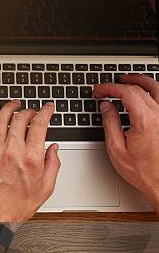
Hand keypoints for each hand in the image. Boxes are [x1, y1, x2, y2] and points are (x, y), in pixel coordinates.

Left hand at [0, 101, 60, 222]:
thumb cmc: (16, 205)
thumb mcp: (45, 188)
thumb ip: (53, 165)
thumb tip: (53, 149)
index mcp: (31, 158)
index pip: (40, 124)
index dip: (46, 111)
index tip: (48, 108)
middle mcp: (12, 151)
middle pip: (20, 118)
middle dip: (29, 111)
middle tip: (32, 111)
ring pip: (0, 120)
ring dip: (8, 108)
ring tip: (13, 105)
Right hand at [94, 74, 158, 209]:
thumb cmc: (142, 171)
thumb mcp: (116, 149)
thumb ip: (110, 123)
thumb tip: (106, 107)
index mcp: (145, 120)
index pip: (127, 92)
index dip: (110, 88)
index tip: (100, 90)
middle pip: (142, 87)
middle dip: (122, 83)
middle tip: (110, 85)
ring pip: (157, 88)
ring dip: (141, 82)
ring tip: (129, 81)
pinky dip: (152, 92)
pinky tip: (145, 95)